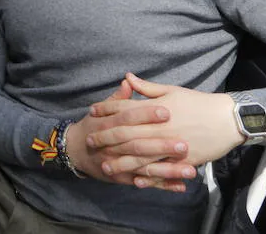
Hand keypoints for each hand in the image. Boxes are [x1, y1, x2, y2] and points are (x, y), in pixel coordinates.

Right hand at [66, 78, 194, 190]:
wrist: (75, 150)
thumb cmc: (93, 127)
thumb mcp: (101, 111)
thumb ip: (118, 99)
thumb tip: (128, 80)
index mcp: (109, 124)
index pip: (129, 117)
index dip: (146, 114)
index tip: (167, 111)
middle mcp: (113, 146)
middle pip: (139, 145)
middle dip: (161, 146)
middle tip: (184, 144)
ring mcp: (118, 163)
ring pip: (145, 168)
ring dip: (168, 171)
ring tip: (190, 170)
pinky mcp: (124, 178)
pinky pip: (145, 183)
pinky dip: (163, 185)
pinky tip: (180, 186)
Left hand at [88, 74, 242, 174]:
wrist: (227, 119)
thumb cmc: (198, 103)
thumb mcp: (171, 90)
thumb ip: (146, 88)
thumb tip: (126, 77)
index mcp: (155, 109)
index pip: (125, 108)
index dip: (106, 109)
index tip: (91, 112)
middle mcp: (159, 127)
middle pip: (127, 134)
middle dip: (106, 138)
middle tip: (90, 141)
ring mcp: (170, 145)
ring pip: (140, 156)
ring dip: (121, 161)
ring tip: (105, 166)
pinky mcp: (182, 160)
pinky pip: (162, 171)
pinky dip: (148, 177)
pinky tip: (135, 181)